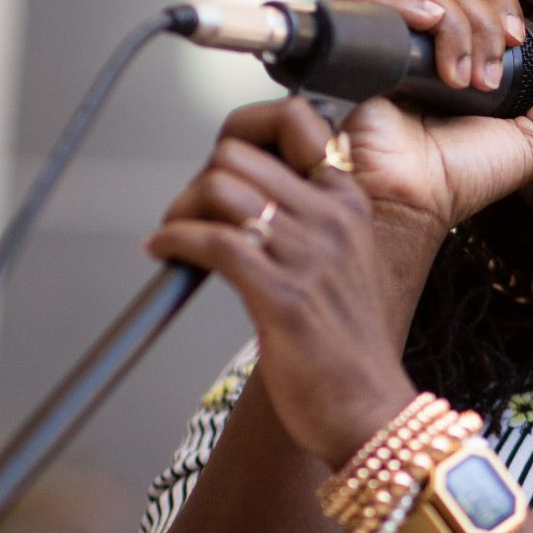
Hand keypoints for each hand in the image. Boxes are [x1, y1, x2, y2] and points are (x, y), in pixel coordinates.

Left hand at [142, 98, 422, 467]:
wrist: (369, 411)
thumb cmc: (346, 347)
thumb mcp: (341, 263)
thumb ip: (306, 221)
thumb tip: (239, 193)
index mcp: (349, 201)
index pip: (291, 121)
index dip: (240, 138)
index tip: (219, 171)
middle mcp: (333, 217)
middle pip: (236, 155)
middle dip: (200, 180)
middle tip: (189, 216)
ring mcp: (310, 254)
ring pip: (218, 188)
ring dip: (181, 210)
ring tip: (175, 238)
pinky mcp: (283, 295)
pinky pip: (211, 240)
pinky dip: (174, 240)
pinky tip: (163, 251)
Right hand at [326, 0, 532, 249]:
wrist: (412, 200)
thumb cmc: (462, 177)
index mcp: (462, 50)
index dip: (502, 7)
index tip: (513, 44)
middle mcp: (423, 38)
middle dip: (482, 22)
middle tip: (485, 79)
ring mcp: (386, 38)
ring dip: (453, 25)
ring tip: (456, 80)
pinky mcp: (352, 44)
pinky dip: (401, 4)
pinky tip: (423, 30)